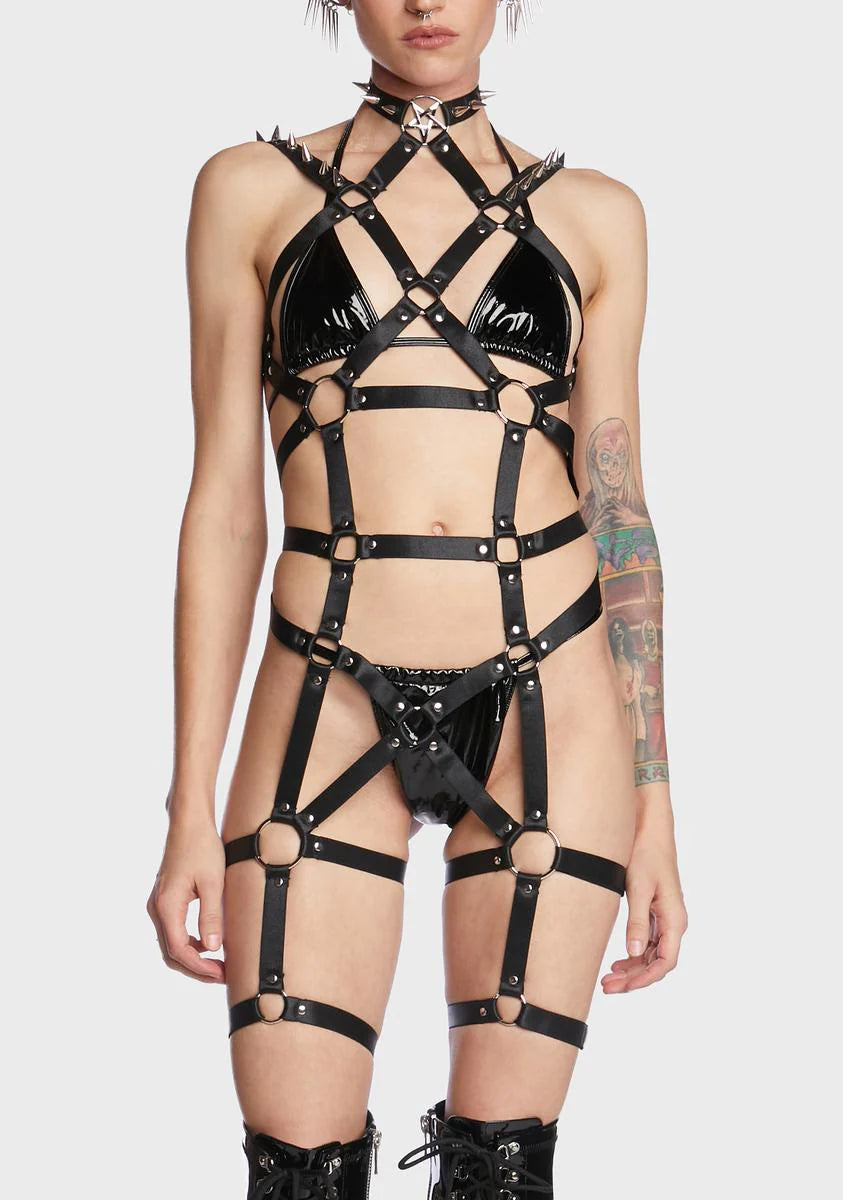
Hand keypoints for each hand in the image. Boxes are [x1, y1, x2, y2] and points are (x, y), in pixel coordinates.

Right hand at [147, 812, 226, 982]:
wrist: (189, 823)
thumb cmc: (201, 847)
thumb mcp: (213, 883)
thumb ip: (211, 916)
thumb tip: (213, 948)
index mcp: (167, 906)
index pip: (179, 950)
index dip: (200, 968)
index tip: (221, 975)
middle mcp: (157, 908)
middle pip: (171, 953)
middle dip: (196, 969)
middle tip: (222, 976)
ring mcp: (158, 904)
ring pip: (171, 943)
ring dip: (192, 958)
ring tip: (219, 964)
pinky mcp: (165, 900)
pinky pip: (173, 930)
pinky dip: (189, 943)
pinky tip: (208, 944)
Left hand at [601, 802, 686, 992]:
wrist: (649, 827)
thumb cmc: (646, 853)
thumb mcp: (638, 888)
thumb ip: (637, 922)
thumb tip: (634, 953)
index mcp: (674, 918)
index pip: (664, 962)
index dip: (644, 979)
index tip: (622, 987)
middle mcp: (673, 922)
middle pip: (657, 963)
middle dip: (634, 978)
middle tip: (607, 987)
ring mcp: (665, 917)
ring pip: (652, 954)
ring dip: (632, 969)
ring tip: (608, 979)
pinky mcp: (656, 911)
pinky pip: (648, 942)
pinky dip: (634, 954)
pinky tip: (618, 961)